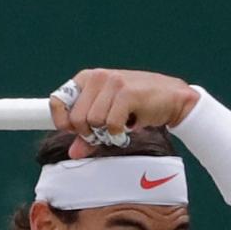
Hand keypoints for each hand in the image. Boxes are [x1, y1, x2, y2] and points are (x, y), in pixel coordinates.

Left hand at [50, 69, 198, 157]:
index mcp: (88, 78)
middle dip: (90, 133)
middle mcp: (98, 77)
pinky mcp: (127, 93)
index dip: (63, 122)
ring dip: (107, 133)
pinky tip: (130, 125)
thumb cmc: (139, 106)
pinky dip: (119, 133)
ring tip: (121, 126)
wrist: (172, 98)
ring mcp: (113, 82)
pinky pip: (111, 124)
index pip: (58, 100)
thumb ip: (90, 134)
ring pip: (94, 122)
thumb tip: (73, 153)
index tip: (74, 132)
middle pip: (77, 118)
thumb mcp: (109, 118)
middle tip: (106, 132)